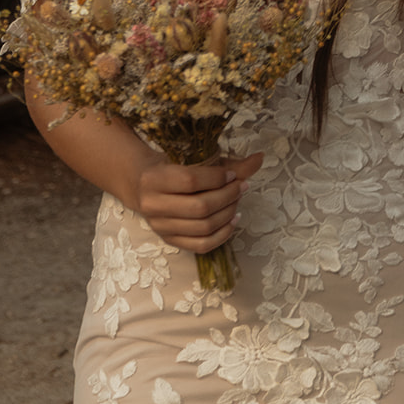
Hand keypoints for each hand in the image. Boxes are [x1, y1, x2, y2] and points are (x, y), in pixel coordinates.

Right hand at [133, 151, 263, 252]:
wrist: (143, 186)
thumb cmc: (173, 168)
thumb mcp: (194, 160)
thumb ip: (227, 162)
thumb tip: (260, 158)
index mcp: (154, 179)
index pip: (190, 181)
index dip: (217, 178)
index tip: (233, 175)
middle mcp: (152, 205)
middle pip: (200, 207)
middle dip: (227, 197)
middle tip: (241, 187)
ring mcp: (160, 226)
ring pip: (203, 227)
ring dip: (228, 214)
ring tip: (237, 202)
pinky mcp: (169, 240)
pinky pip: (201, 245)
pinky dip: (222, 235)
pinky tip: (233, 220)